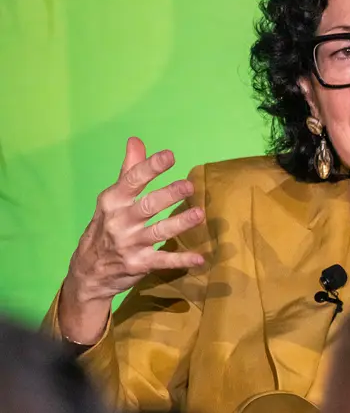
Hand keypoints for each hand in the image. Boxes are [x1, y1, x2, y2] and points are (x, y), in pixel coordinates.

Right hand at [59, 137, 204, 342]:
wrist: (87, 272)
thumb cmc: (104, 227)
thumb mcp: (111, 199)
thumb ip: (129, 170)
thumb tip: (136, 140)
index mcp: (113, 201)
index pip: (132, 180)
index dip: (151, 167)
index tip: (170, 156)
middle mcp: (120, 221)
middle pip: (147, 206)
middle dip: (168, 195)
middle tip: (189, 185)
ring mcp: (129, 244)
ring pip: (158, 232)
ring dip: (179, 223)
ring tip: (199, 214)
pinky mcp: (139, 264)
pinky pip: (162, 261)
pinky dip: (181, 260)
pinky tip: (200, 257)